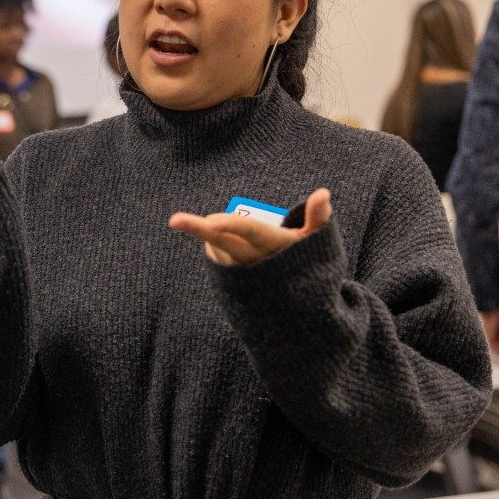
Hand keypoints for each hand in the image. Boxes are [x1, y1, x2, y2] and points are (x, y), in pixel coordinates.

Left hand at [169, 188, 333, 265]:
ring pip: (215, 245)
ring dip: (216, 232)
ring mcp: (236, 271)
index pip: (249, 231)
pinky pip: (214, 253)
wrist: (293, 306)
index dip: (230, 224)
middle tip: (174, 220)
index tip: (211, 221)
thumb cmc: (303, 262)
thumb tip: (323, 192)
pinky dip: (216, 244)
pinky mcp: (226, 279)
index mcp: (270, 245)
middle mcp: (250, 259)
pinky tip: (232, 248)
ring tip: (239, 236)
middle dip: (197, 229)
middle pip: (221, 240)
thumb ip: (318, 217)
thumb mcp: (315, 244)